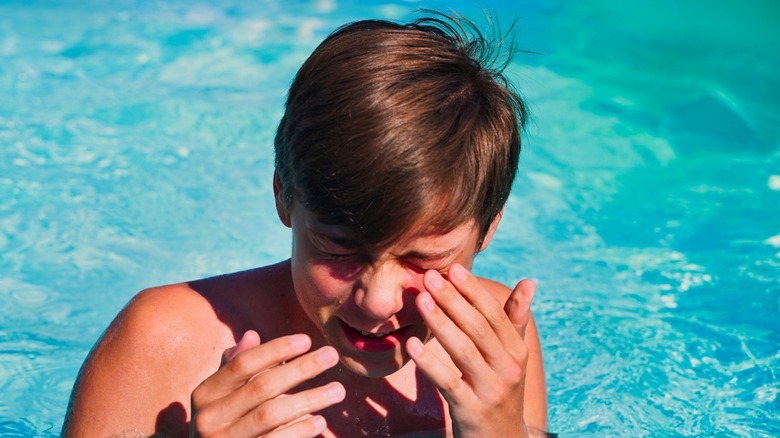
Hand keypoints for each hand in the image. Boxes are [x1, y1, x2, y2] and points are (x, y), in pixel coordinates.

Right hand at [190, 330, 345, 437]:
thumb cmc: (226, 423)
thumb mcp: (223, 395)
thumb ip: (237, 367)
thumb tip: (252, 335)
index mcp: (205, 394)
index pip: (243, 364)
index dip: (275, 349)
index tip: (307, 340)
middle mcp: (209, 418)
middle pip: (262, 386)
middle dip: (300, 368)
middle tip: (331, 356)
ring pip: (271, 414)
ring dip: (309, 399)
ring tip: (337, 390)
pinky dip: (300, 431)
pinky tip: (320, 421)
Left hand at [406, 264, 535, 437]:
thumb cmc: (500, 391)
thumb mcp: (511, 357)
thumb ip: (514, 320)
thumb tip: (529, 281)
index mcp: (516, 351)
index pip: (494, 314)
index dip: (473, 291)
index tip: (452, 269)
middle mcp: (509, 369)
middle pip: (478, 328)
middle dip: (453, 300)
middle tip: (430, 278)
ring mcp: (491, 390)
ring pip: (464, 351)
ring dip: (441, 323)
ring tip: (421, 301)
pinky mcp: (471, 410)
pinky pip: (448, 382)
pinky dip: (429, 362)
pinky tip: (412, 344)